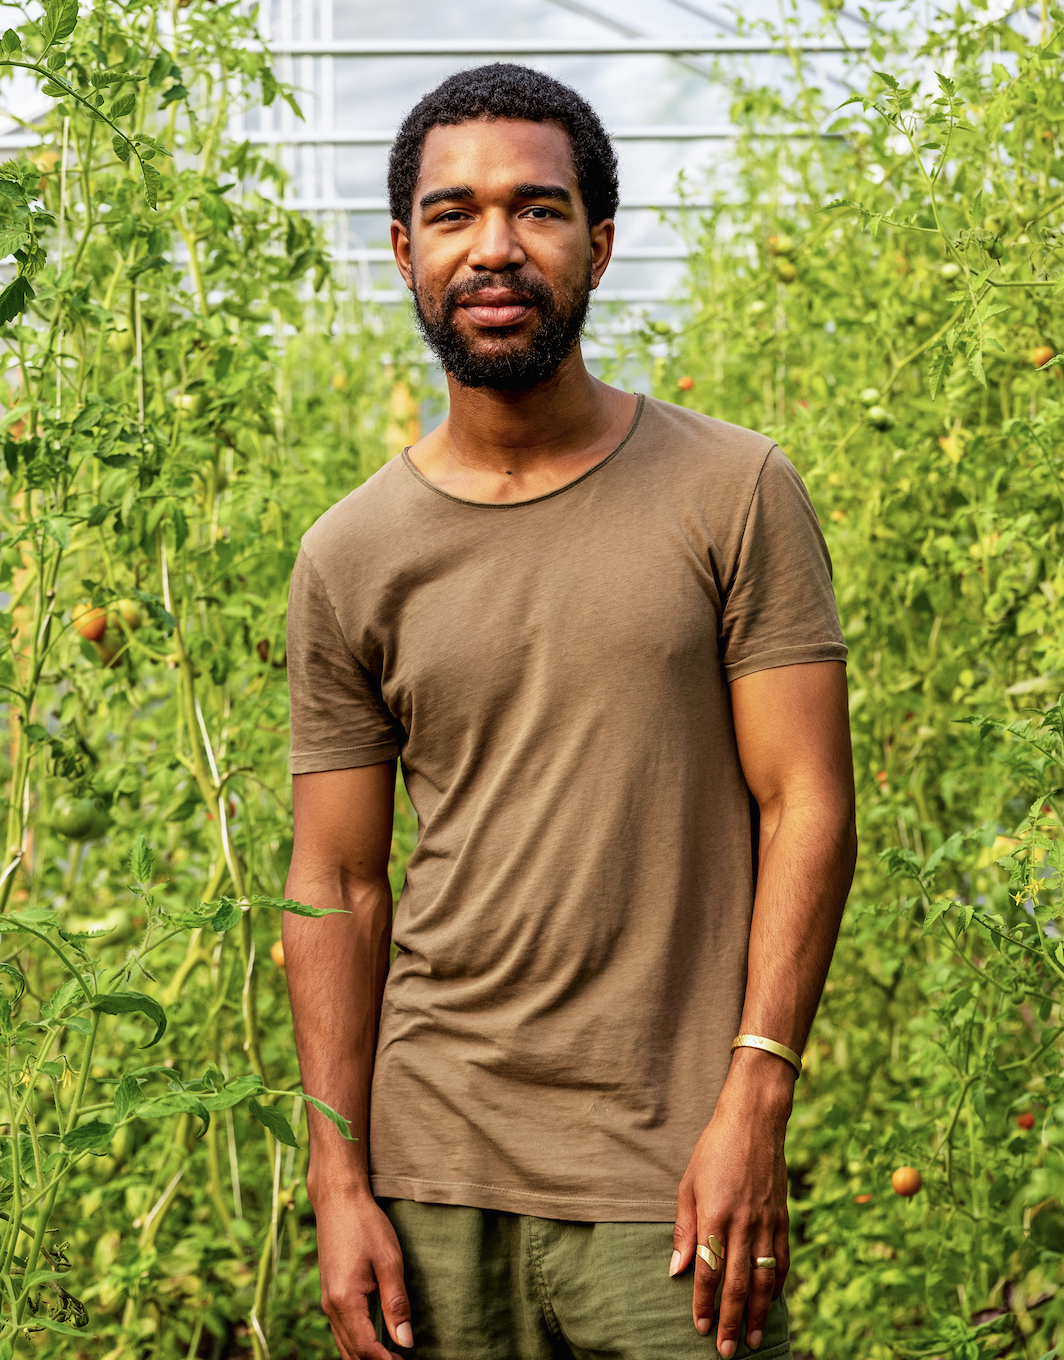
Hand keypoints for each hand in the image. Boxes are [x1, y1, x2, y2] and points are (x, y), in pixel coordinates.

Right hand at [313, 1186, 413, 1358]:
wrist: (338, 1200)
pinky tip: (375, 1341)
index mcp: (344, 1301)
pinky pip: (341, 1330)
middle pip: (351, 1352)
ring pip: (344, 1344)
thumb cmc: (366, 1225)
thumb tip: (405, 1342)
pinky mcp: (329, 1294)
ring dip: (365, 1356)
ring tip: (392, 1357)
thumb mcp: (389, 1261)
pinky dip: (356, 1343)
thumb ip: (397, 1304)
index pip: (365, 1348)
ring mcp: (327, 1301)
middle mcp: (330, 1307)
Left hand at [669, 1053, 793, 1355]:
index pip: (708, 1270)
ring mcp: (766, 1222)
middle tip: (727, 1350)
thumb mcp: (688, 1184)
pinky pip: (782, 1260)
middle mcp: (742, 1223)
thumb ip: (684, 1229)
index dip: (703, 1302)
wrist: (753, 1122)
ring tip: (753, 1340)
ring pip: (764, 1279)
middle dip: (732, 1321)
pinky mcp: (782, 1218)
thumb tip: (676, 1270)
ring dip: (758, 1313)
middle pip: (738, 1283)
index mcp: (714, 1214)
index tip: (700, 1327)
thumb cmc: (714, 1151)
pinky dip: (777, 1286)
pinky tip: (772, 1303)